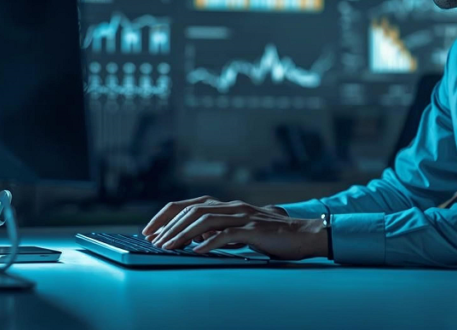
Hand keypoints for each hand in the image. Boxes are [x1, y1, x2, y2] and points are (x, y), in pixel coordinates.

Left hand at [141, 196, 326, 260]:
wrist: (305, 235)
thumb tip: (196, 241)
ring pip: (205, 220)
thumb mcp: (242, 233)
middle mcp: (233, 207)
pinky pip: (227, 234)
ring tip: (168, 246)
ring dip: (183, 234)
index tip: (151, 230)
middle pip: (193, 209)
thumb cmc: (274, 237)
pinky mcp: (254, 229)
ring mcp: (244, 216)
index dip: (168, 216)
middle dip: (169, 225)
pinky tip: (196, 251)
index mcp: (229, 206)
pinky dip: (209, 242)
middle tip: (153, 241)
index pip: (191, 204)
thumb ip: (221, 232)